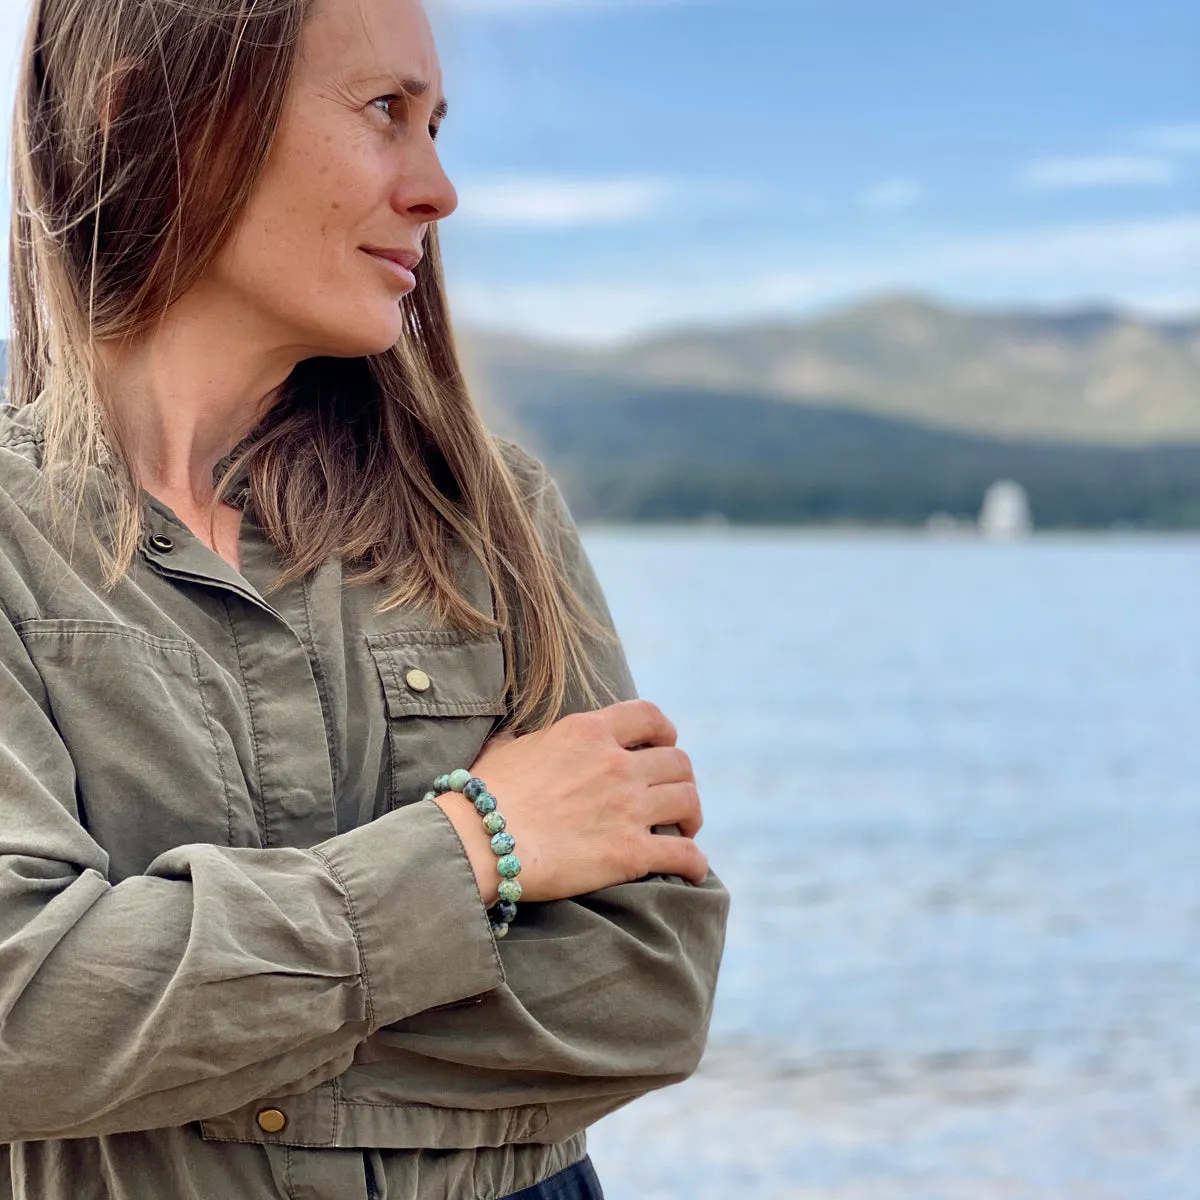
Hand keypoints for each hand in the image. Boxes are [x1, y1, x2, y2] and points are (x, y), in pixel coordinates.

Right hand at [434, 700, 707, 904]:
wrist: (478, 840)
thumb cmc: (482, 796)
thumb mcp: (506, 748)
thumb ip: (527, 740)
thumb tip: (517, 739)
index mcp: (588, 732)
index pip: (649, 716)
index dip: (665, 732)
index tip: (664, 746)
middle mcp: (616, 764)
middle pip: (678, 762)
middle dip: (680, 778)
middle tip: (672, 797)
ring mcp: (627, 807)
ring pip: (688, 802)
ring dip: (691, 817)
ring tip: (684, 830)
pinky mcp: (630, 852)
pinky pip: (684, 854)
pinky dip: (695, 863)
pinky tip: (693, 871)